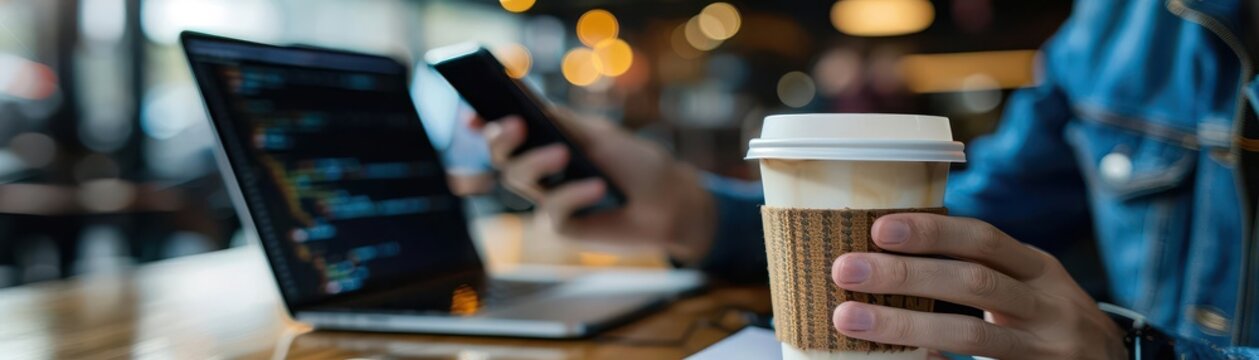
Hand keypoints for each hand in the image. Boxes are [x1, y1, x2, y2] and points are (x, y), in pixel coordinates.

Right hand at [476, 111, 715, 262]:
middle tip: (515, 124)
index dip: (484, 123)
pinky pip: (553, 210)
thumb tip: (527, 105)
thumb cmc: (637, 164)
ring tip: (563, 153)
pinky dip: (573, 194)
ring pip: (518, 180)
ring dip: (536, 162)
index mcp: (548, 141)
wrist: (672, 203)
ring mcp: (549, 199)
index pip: (507, 131)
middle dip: (501, 139)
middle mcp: (542, 171)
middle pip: (502, 156)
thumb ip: (563, 122)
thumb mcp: (600, 135)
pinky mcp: (563, 227)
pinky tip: (596, 186)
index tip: (472, 115)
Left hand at [830, 214, 1125, 358]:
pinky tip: (902, 358)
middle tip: (847, 269)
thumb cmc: (1046, 320)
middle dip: (905, 274)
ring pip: (972, 334)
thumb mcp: (1027, 284)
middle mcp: (1049, 306)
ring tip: (850, 320)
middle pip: (973, 283)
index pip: (984, 239)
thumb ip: (978, 269)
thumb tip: (887, 253)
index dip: (932, 232)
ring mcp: (1046, 349)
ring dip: (906, 326)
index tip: (878, 229)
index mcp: (1040, 270)